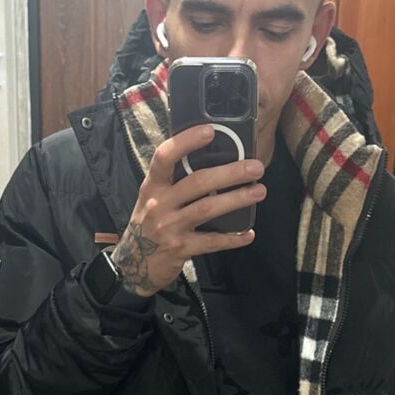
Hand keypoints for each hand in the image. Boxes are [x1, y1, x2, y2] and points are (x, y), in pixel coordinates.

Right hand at [112, 125, 266, 296]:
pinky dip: (233, 238)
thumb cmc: (149, 224)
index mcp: (152, 186)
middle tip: (256, 167)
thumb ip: (173, 182)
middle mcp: (159, 204)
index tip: (210, 130)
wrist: (134, 263)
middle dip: (230, 173)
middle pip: (197, 182)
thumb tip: (212, 160)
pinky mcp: (180, 249)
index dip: (186, 141)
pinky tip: (248, 233)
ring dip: (237, 199)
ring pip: (207, 208)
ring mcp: (169, 227)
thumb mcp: (153, 198)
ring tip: (259, 191)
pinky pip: (211, 242)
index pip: (165, 157)